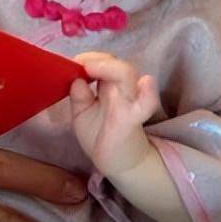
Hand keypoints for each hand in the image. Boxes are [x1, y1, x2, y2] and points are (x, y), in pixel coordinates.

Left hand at [69, 51, 158, 177]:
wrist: (117, 164)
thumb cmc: (99, 134)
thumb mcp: (81, 113)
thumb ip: (78, 96)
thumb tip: (76, 79)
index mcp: (108, 87)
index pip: (104, 62)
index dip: (90, 58)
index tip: (74, 62)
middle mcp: (121, 91)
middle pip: (117, 64)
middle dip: (98, 59)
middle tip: (80, 64)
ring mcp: (129, 103)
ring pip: (128, 76)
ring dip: (110, 67)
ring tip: (91, 68)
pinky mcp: (132, 119)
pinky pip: (144, 106)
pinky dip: (148, 95)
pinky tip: (147, 83)